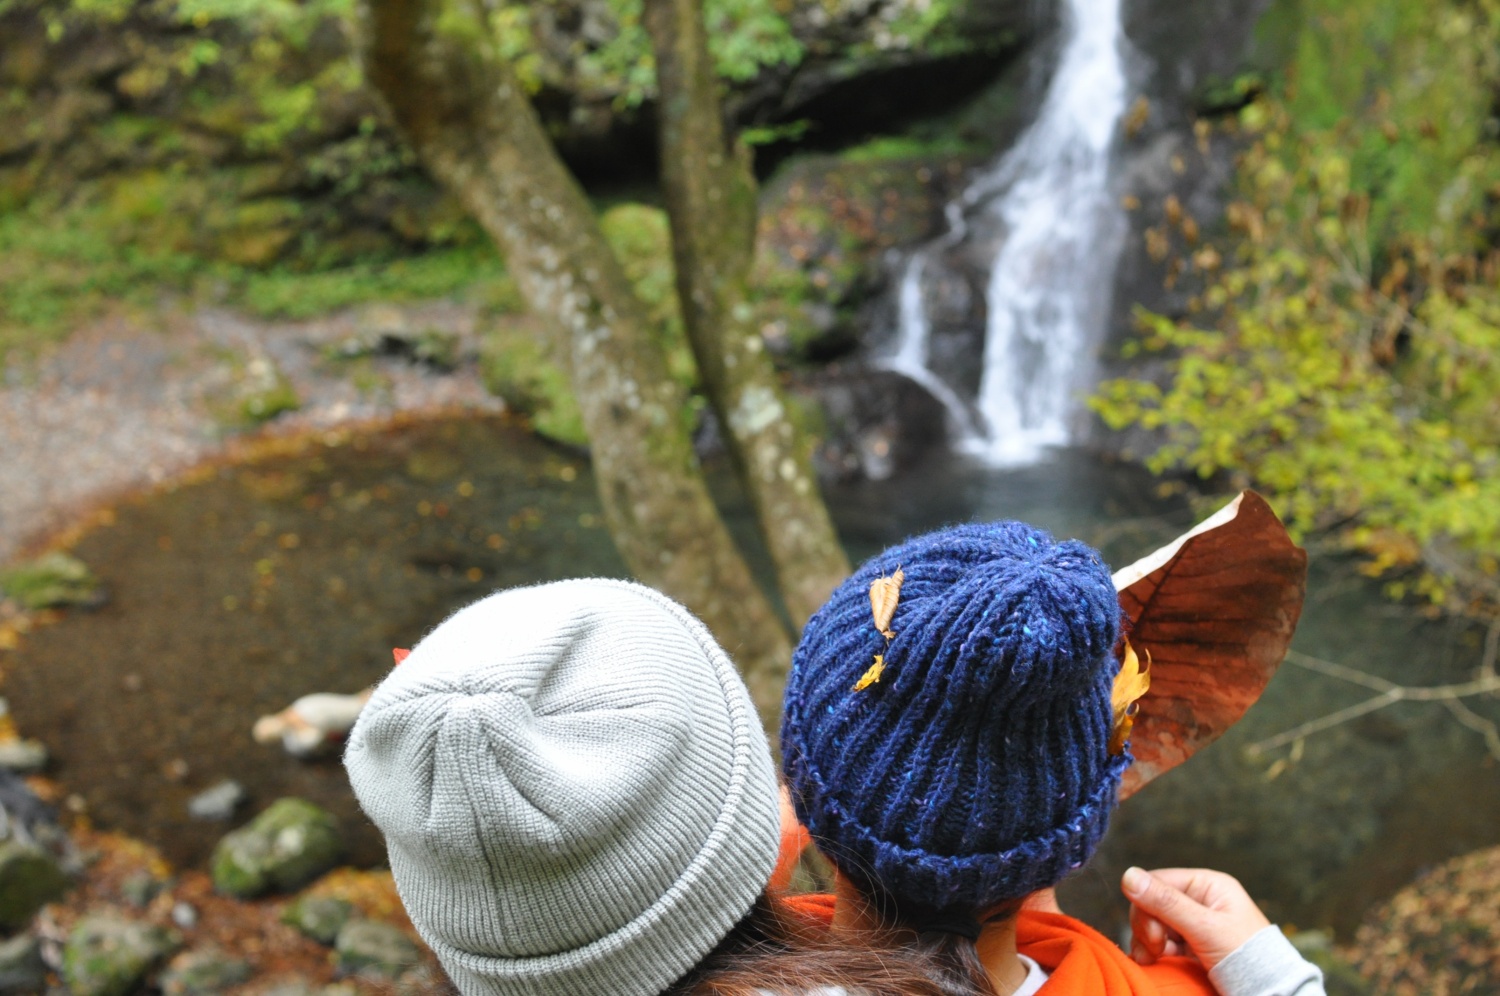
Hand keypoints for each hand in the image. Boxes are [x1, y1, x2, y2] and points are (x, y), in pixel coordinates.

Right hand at [1121, 866, 1270, 970]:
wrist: (1271, 993)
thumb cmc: (1247, 959)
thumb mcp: (1205, 928)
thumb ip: (1166, 903)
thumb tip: (1127, 875)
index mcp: (1208, 885)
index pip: (1157, 881)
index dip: (1146, 906)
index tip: (1154, 937)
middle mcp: (1200, 900)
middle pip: (1151, 903)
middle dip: (1147, 927)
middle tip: (1157, 951)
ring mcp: (1194, 924)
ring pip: (1152, 923)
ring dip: (1146, 942)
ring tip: (1153, 960)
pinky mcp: (1190, 946)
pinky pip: (1159, 942)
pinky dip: (1152, 953)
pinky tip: (1155, 964)